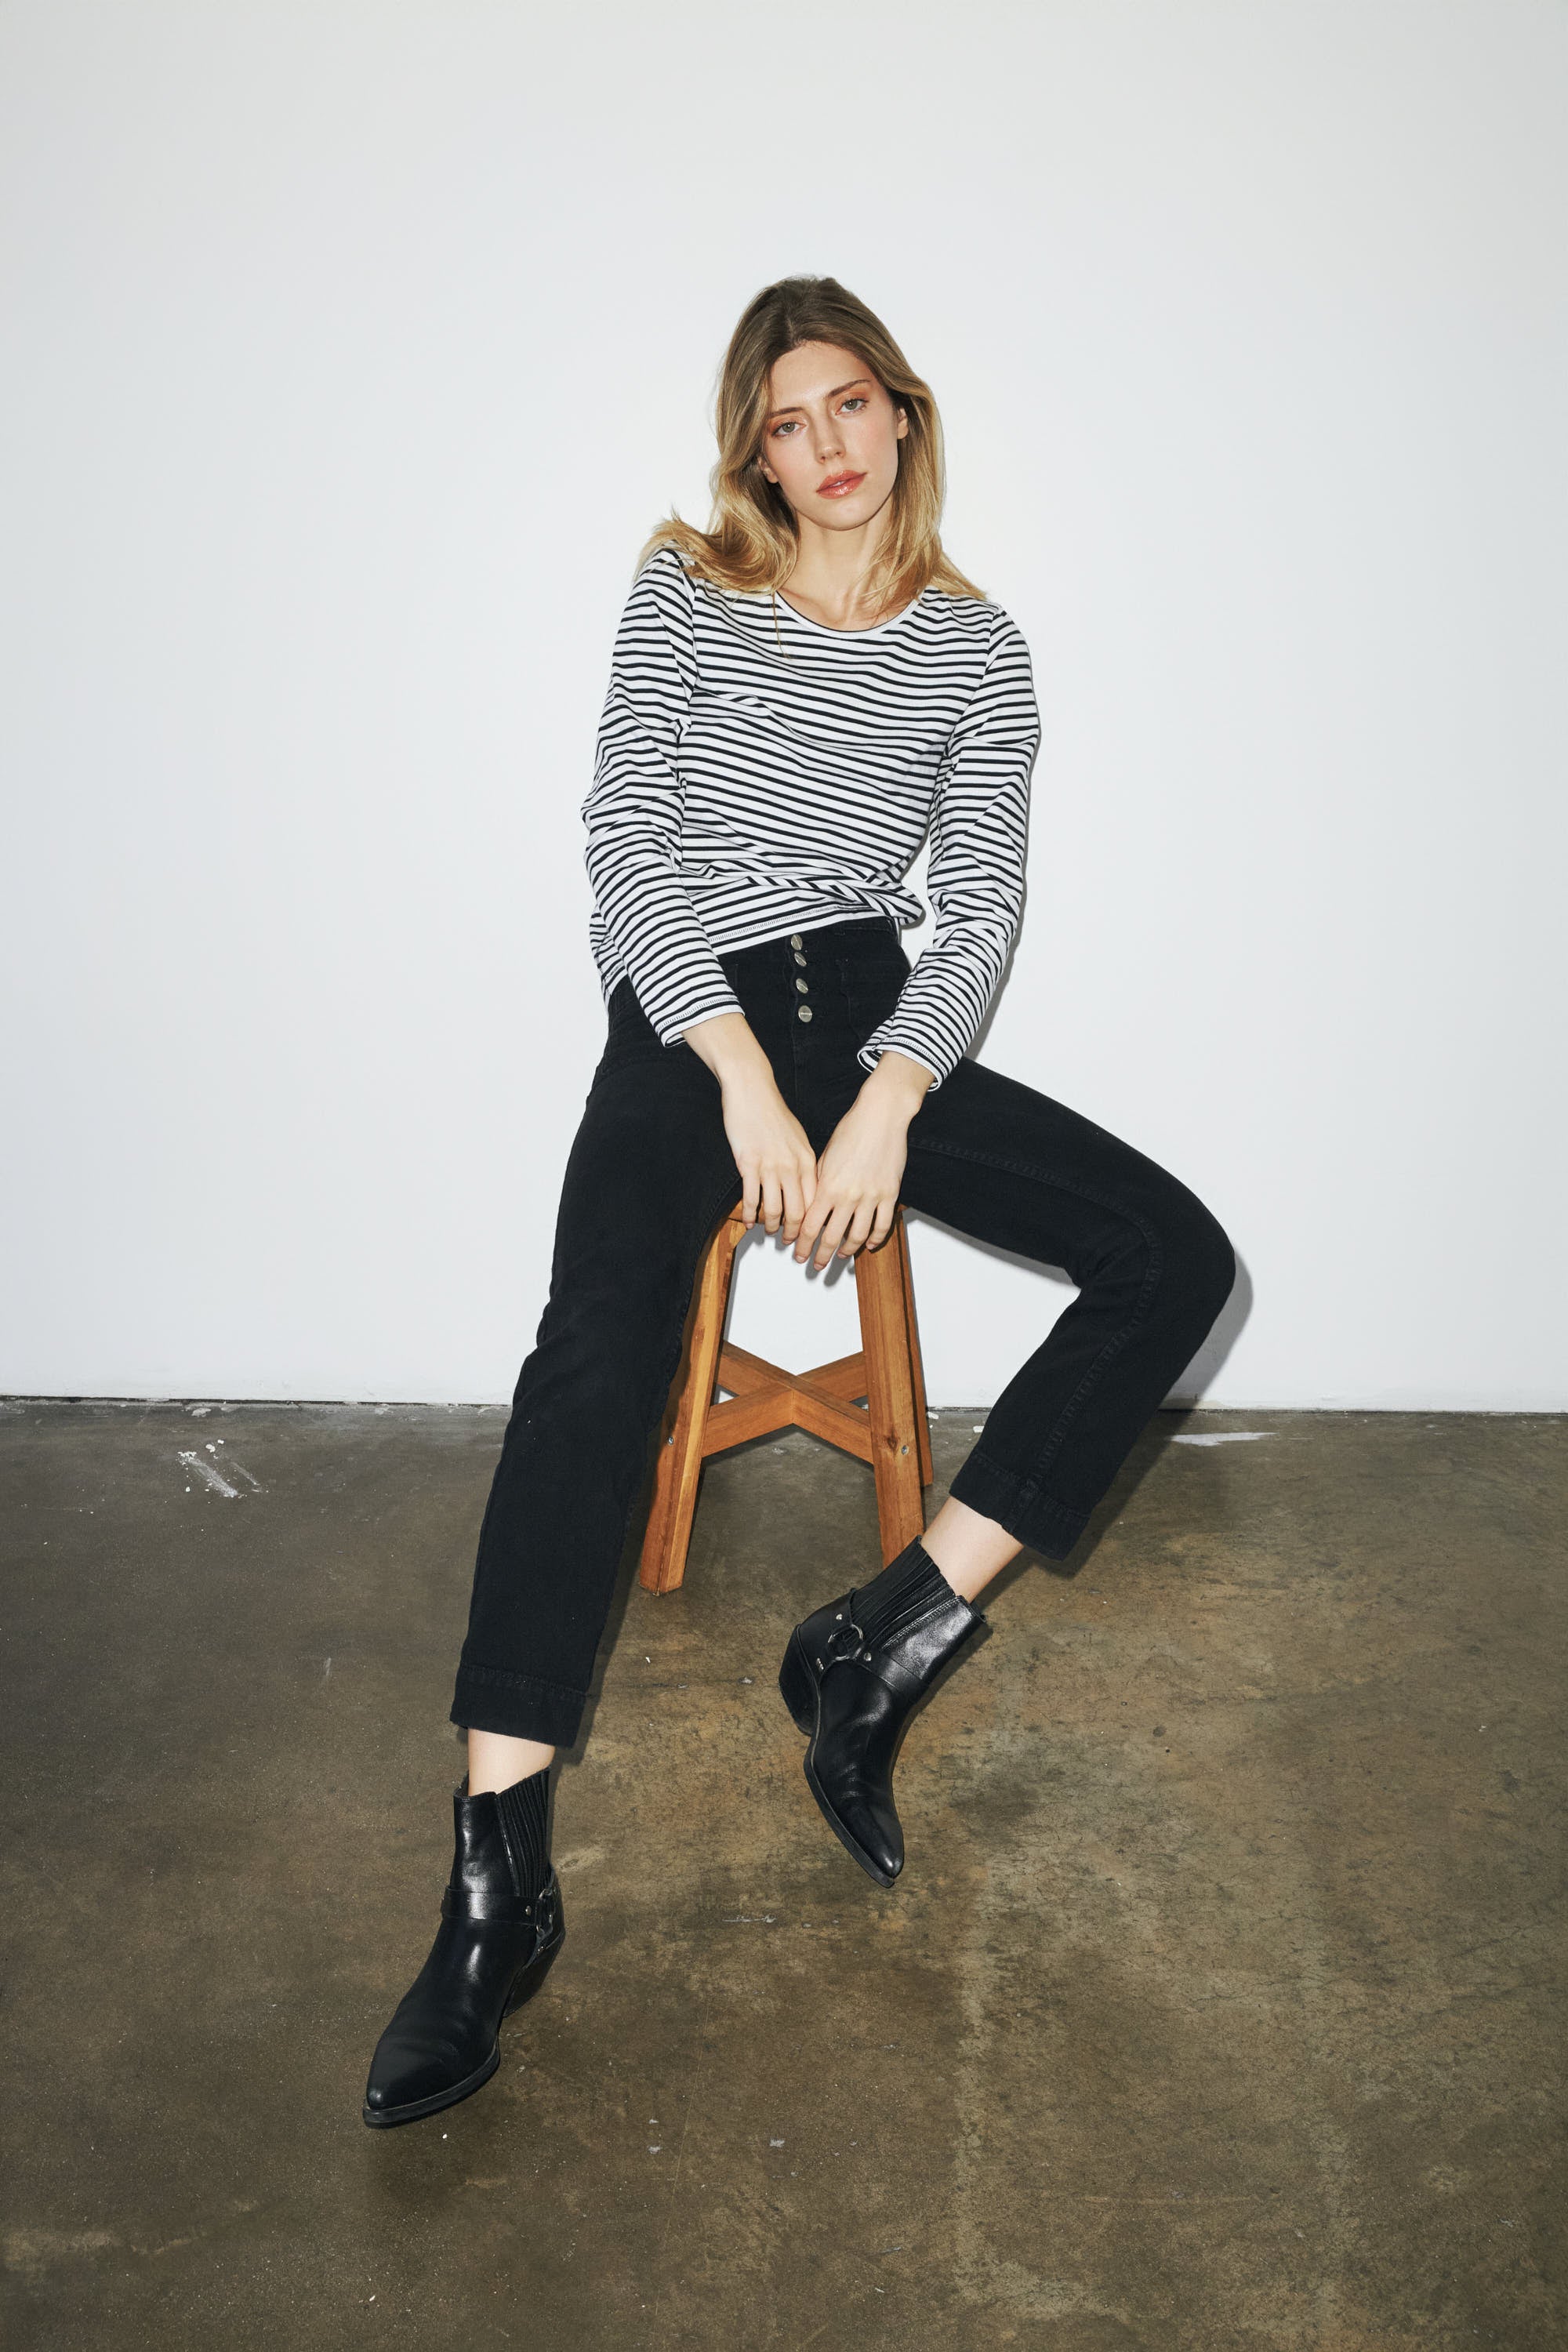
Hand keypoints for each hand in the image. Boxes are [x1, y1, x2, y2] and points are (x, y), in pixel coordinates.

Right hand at [682, 1011, 817, 1237]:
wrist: (753, 1091)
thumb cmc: (774, 1114)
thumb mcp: (798, 1139)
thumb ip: (804, 1164)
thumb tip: (808, 1187)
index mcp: (807, 1161)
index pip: (815, 1202)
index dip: (813, 1223)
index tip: (811, 1236)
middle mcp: (791, 1167)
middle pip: (797, 1212)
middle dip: (795, 1234)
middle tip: (791, 1245)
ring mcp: (770, 1167)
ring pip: (774, 1209)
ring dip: (771, 1227)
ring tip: (769, 1233)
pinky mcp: (748, 1164)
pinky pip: (751, 1198)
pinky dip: (750, 1214)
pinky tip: (749, 1221)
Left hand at [794, 1052, 933, 1268]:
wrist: (880, 1117)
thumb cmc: (850, 1131)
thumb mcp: (823, 1157)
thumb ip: (817, 1184)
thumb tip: (810, 1205)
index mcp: (827, 1187)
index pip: (810, 1226)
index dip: (803, 1244)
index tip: (798, 1254)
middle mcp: (848, 1196)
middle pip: (832, 1237)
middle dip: (822, 1255)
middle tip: (816, 1265)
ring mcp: (871, 1197)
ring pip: (857, 1235)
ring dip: (847, 1250)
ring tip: (841, 1257)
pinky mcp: (890, 1194)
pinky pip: (883, 1225)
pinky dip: (875, 1239)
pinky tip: (868, 1245)